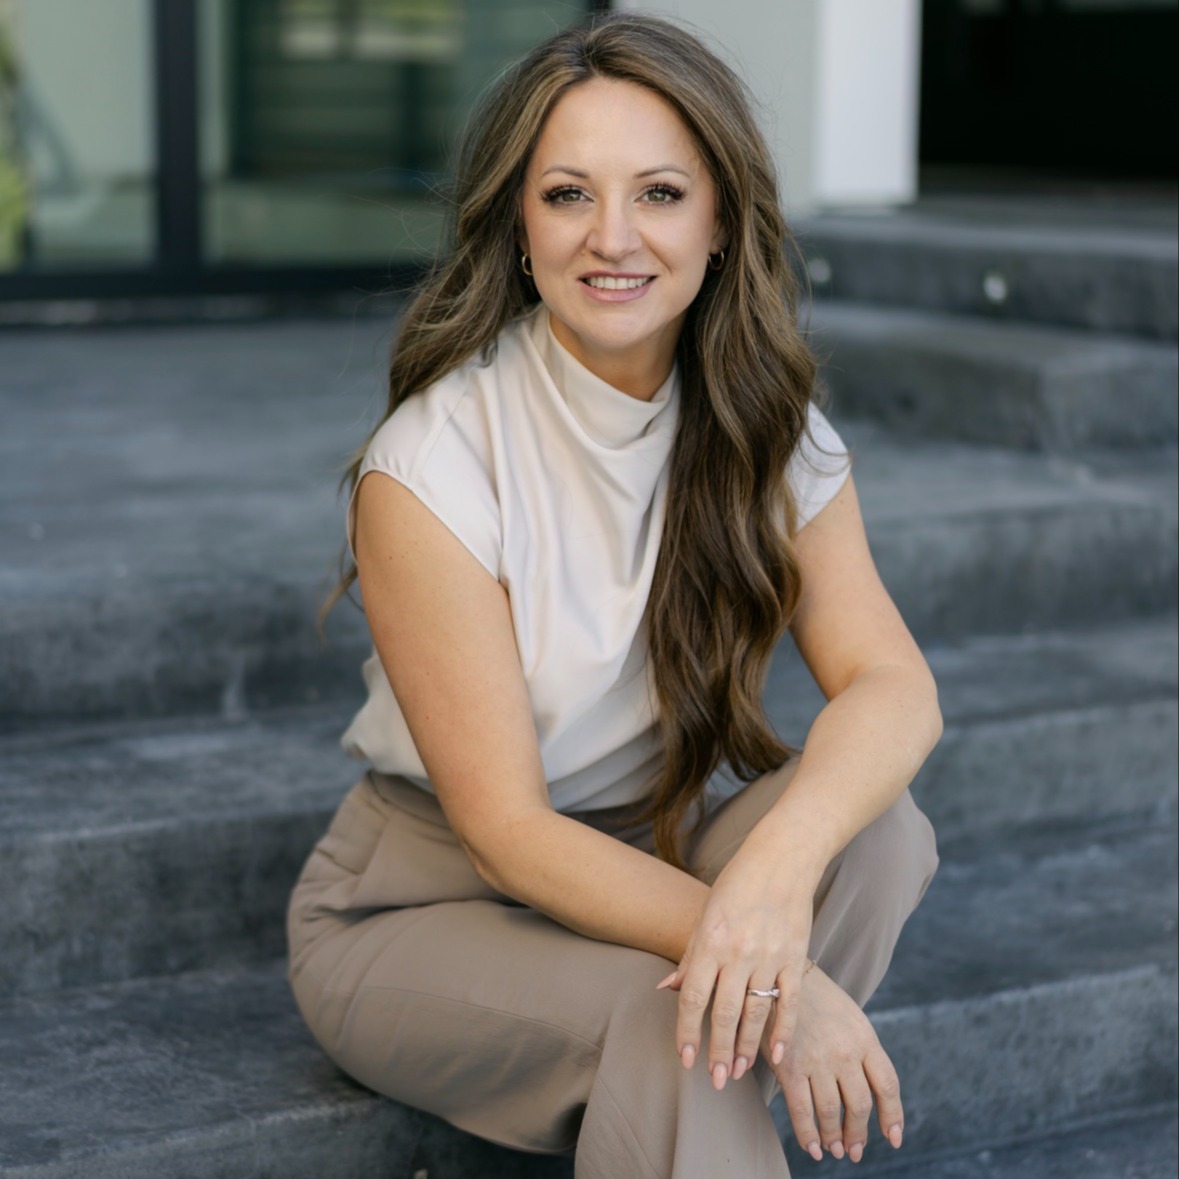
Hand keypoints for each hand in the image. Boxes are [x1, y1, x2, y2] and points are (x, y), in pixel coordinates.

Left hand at [657, 855, 814, 1090]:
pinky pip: (790, 1003)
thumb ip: (689, 956)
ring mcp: (769, 957)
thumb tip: (666, 988)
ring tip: (737, 1072)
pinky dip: (784, 1031)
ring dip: (745, 1048)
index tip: (685, 1060)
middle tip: (714, 1080)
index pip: (693, 997)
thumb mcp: (705, 915)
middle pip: (723, 1013)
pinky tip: (779, 1055)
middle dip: (716, 1051)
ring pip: (755, 1014)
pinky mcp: (796, 958)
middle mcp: (738, 953)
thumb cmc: (737, 884)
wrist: (782, 859)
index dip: (687, 1032)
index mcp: (710, 941)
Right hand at [771, 963, 903, 1163]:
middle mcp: (845, 1051)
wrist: (776, 973)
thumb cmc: (813, 997)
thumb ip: (861, 1048)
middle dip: (858, 1133)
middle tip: (854, 1150)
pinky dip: (808, 1135)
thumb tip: (870, 1087)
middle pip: (860, 1104)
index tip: (893, 1138)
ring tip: (835, 1150)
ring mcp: (818, 1060)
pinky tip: (812, 1147)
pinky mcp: (790, 1066)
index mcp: (864, 1036)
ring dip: (834, 1137)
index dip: (893, 1116)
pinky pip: (802, 1111)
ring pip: (832, 1112)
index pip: (887, 1084)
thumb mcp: (848, 1016)